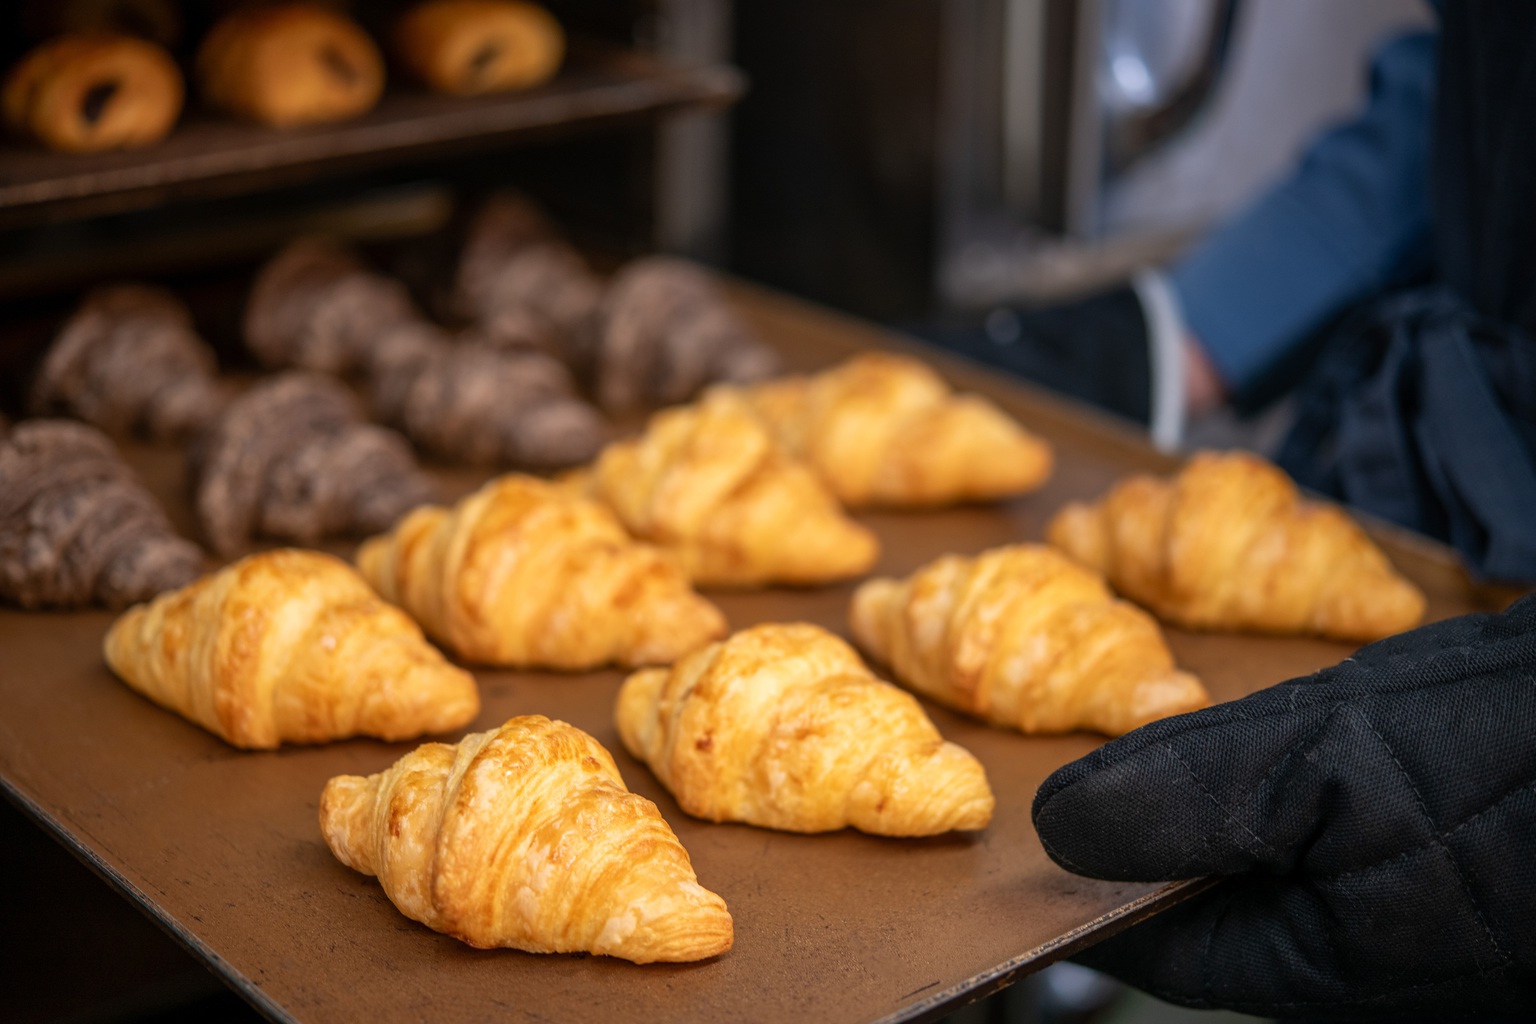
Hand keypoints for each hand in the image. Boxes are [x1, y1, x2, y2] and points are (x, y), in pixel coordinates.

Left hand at [1032, 595, 1535, 1018]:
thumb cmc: (1517, 754)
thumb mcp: (1322, 766)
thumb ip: (1181, 801)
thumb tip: (1058, 831)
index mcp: (1314, 966)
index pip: (1148, 947)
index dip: (1071, 885)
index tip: (1017, 822)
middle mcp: (1349, 950)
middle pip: (1197, 900)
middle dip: (1141, 826)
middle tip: (1091, 744)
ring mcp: (1394, 902)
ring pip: (1256, 851)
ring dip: (1211, 784)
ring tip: (1181, 719)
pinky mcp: (1428, 843)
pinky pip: (1317, 814)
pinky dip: (1280, 762)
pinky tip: (1286, 713)